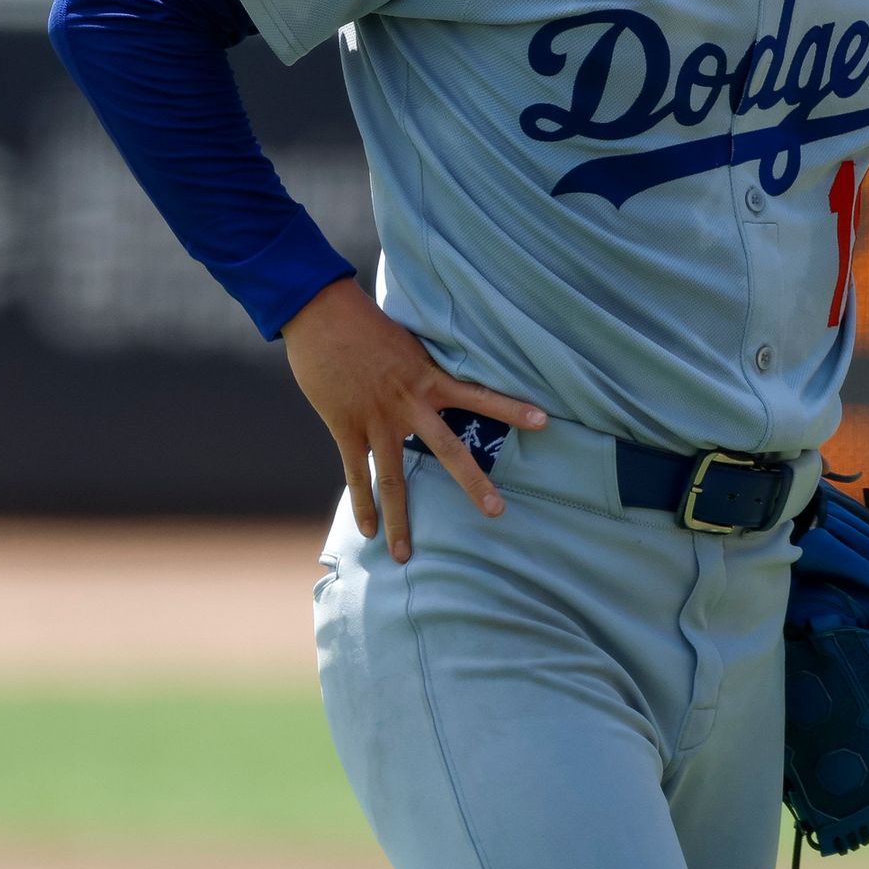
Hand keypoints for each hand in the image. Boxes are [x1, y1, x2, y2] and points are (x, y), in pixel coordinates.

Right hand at [281, 278, 546, 561]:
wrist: (323, 313)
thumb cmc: (365, 322)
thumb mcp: (408, 342)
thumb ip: (423, 369)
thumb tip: (436, 381)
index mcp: (429, 378)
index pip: (480, 396)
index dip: (512, 409)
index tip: (545, 422)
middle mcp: (409, 404)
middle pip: (448, 451)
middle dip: (473, 483)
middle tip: (497, 512)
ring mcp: (377, 420)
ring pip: (394, 479)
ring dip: (401, 519)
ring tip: (405, 555)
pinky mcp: (346, 428)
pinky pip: (357, 475)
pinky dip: (362, 504)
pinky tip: (367, 530)